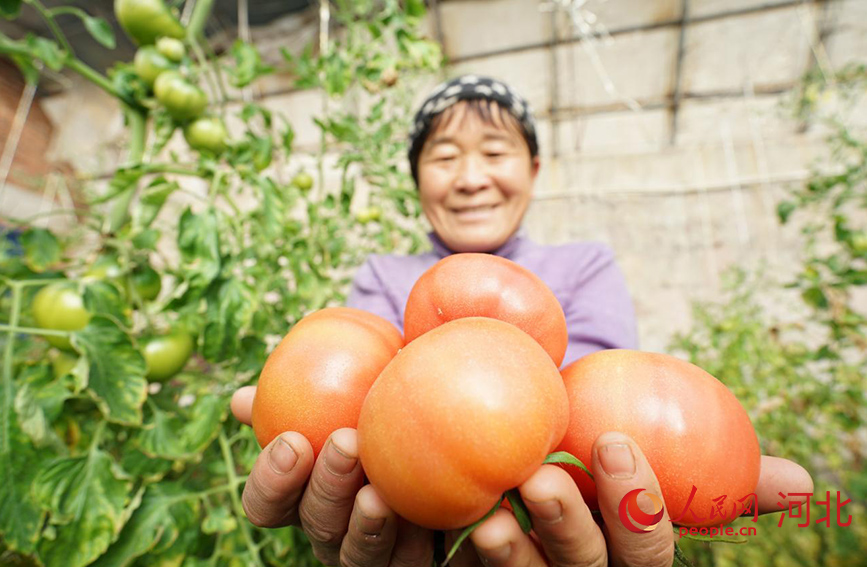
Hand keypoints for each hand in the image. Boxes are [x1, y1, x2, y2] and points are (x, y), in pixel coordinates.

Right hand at [231, 386, 433, 566]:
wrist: (444, 427)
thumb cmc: (380, 405)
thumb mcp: (351, 387)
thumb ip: (302, 390)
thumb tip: (241, 399)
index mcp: (302, 494)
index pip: (266, 502)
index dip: (270, 480)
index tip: (292, 440)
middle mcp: (331, 529)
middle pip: (314, 524)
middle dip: (326, 487)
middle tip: (346, 444)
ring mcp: (369, 552)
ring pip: (355, 554)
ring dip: (364, 524)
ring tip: (377, 491)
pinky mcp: (409, 561)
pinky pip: (407, 562)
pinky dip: (412, 540)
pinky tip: (422, 513)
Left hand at [456, 432, 813, 566]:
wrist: (532, 468)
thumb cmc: (602, 467)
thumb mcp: (649, 464)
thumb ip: (714, 478)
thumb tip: (805, 484)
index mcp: (624, 553)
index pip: (644, 549)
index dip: (635, 507)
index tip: (611, 442)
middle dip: (570, 532)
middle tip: (542, 479)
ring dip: (506, 554)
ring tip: (490, 514)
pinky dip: (432, 543)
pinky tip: (411, 505)